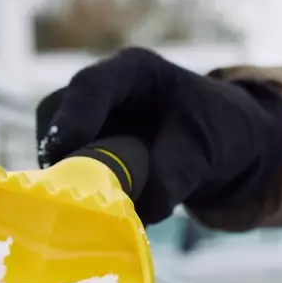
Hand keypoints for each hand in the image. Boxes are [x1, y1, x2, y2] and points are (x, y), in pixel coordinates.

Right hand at [35, 48, 281, 223]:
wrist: (226, 144)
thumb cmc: (218, 131)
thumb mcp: (205, 150)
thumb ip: (172, 176)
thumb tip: (136, 210)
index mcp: (134, 72)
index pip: (90, 86)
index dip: (73, 119)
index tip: (67, 154)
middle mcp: (103, 91)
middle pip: (57, 115)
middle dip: (65, 156)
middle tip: (78, 194)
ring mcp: (89, 121)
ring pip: (56, 146)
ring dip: (72, 177)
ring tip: (100, 205)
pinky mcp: (86, 151)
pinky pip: (67, 170)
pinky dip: (80, 191)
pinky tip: (103, 209)